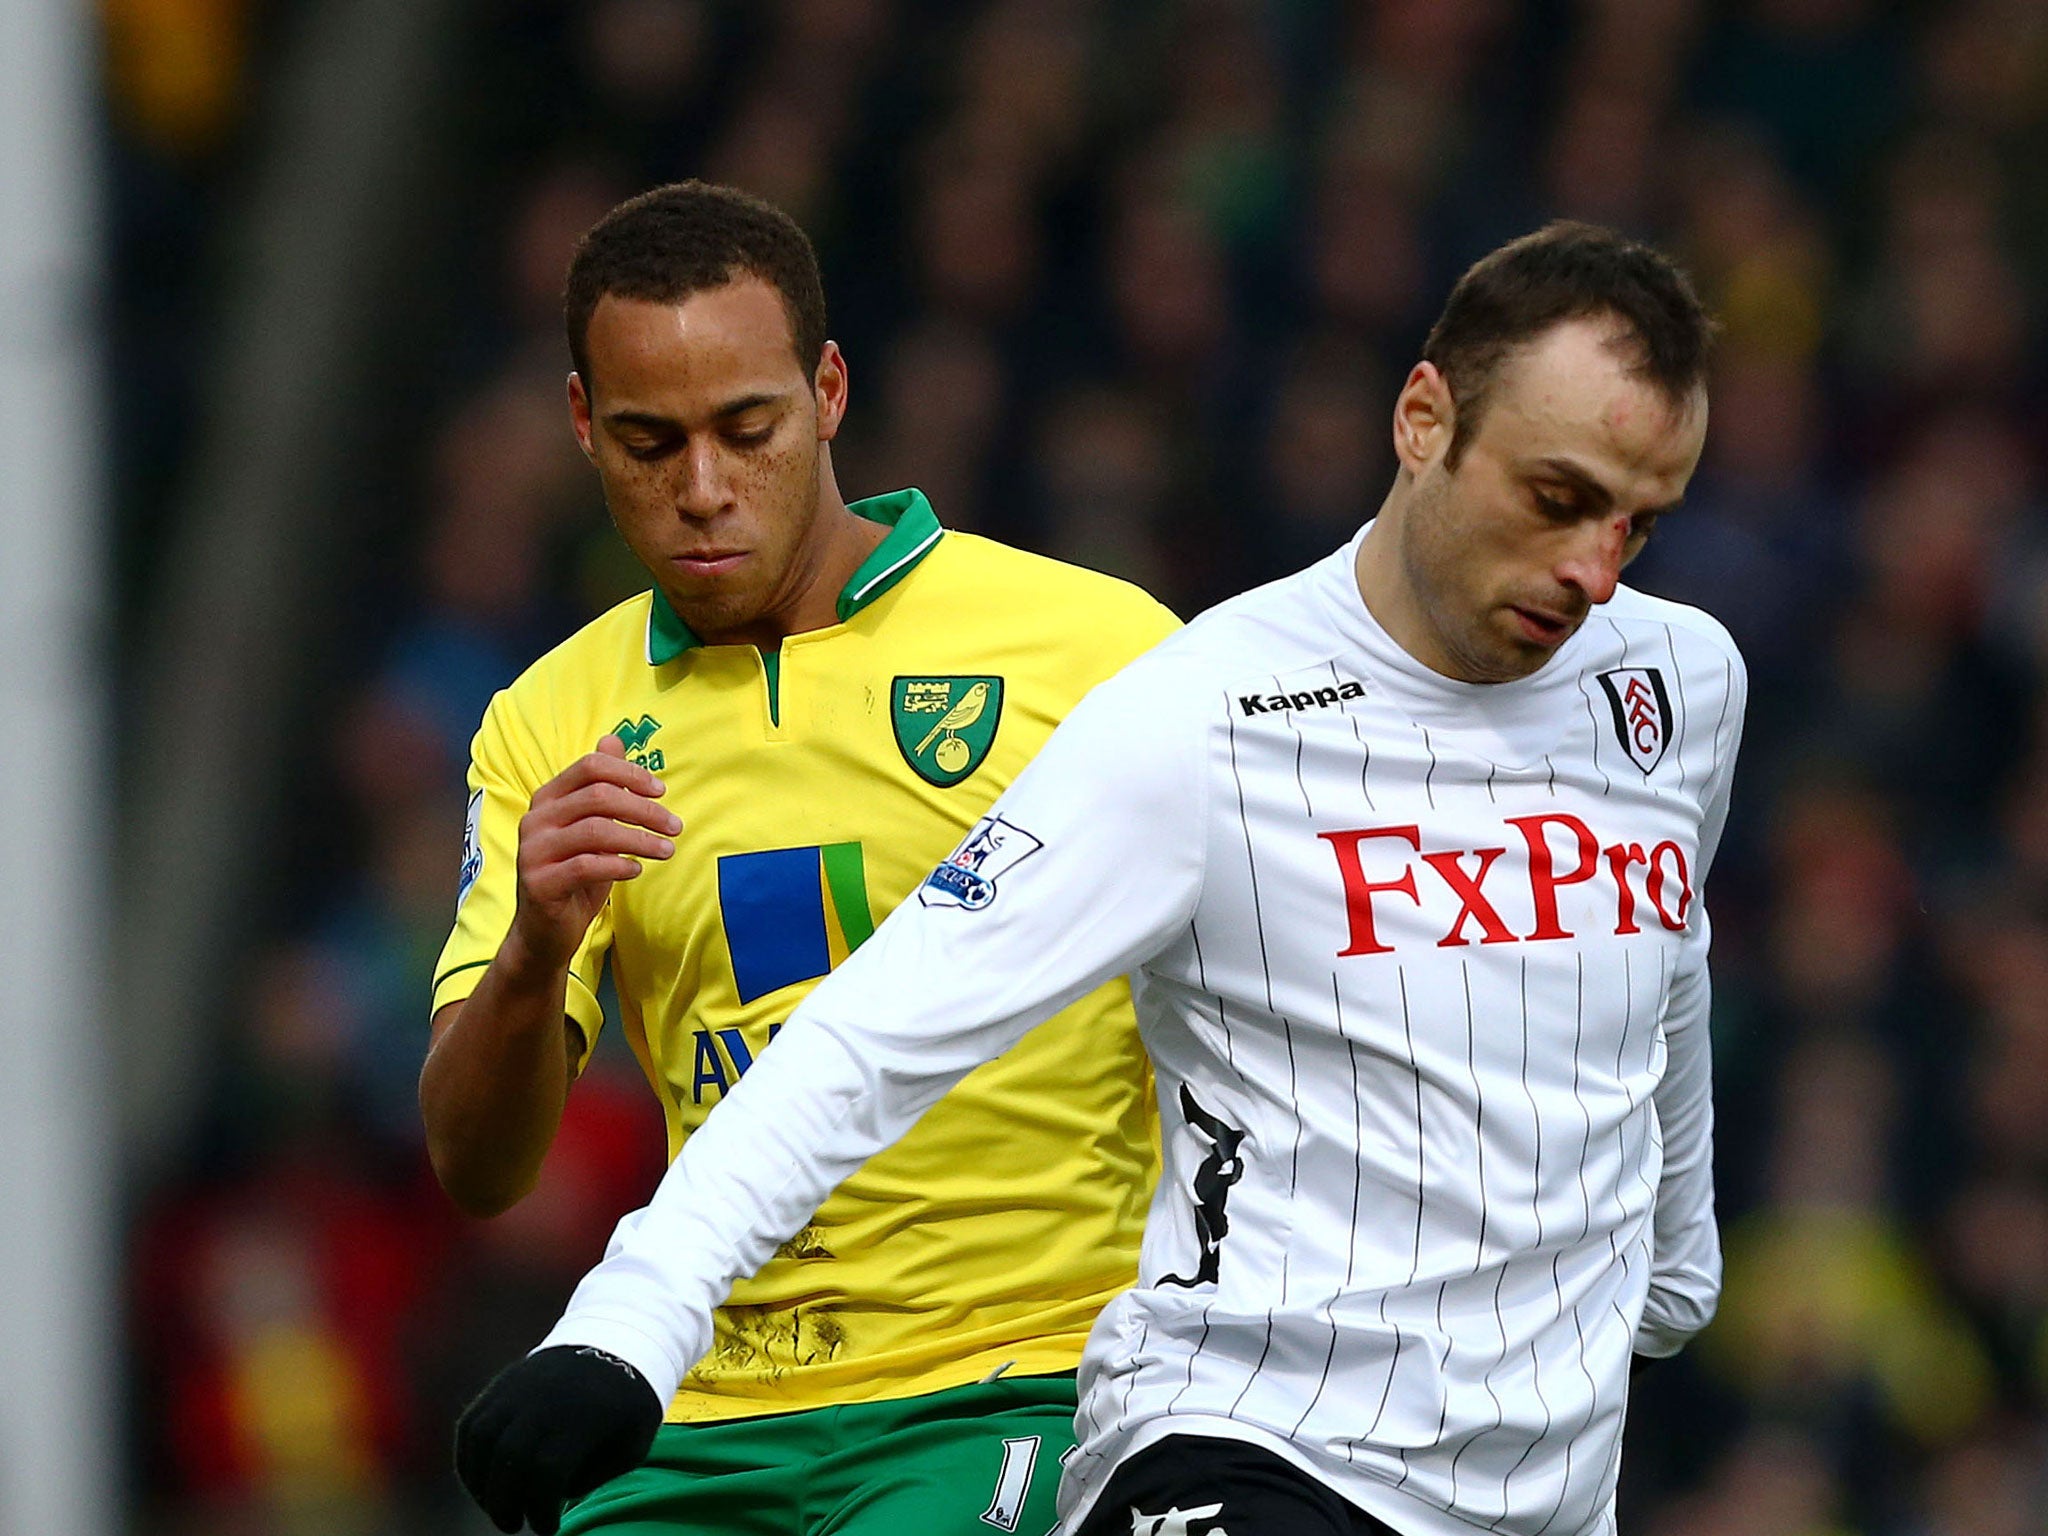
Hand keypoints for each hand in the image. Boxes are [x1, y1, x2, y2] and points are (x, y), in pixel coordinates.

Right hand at [455, 1345, 665, 1533]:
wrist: (617, 1340)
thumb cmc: (628, 1404)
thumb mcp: (633, 1442)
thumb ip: (596, 1475)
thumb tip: (554, 1496)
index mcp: (585, 1415)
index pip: (547, 1470)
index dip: (540, 1508)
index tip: (547, 1528)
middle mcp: (546, 1398)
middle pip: (509, 1457)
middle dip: (504, 1502)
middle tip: (512, 1525)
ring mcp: (520, 1387)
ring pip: (481, 1439)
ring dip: (479, 1483)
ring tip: (495, 1506)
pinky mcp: (502, 1384)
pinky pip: (471, 1424)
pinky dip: (467, 1458)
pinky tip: (480, 1483)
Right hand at [511, 735, 678, 969]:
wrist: (544, 930)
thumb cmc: (575, 874)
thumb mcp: (592, 826)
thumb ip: (601, 786)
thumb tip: (613, 739)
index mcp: (548, 798)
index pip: (590, 766)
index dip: (629, 774)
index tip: (661, 791)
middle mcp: (536, 819)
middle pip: (597, 795)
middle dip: (644, 809)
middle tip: (675, 826)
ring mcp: (533, 851)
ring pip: (596, 831)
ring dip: (639, 839)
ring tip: (667, 850)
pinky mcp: (539, 883)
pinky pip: (586, 866)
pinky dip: (618, 865)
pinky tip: (636, 871)